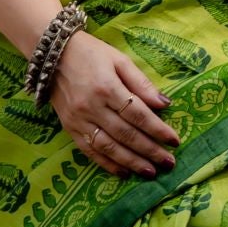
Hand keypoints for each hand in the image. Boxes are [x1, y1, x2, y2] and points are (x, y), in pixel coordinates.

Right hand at [50, 29, 178, 179]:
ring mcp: (79, 120)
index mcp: (107, 87)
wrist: (52, 55)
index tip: (175, 141)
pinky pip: (90, 151)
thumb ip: (141, 83)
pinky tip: (123, 172)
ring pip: (109, 147)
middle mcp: (92, 107)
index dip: (158, 130)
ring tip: (150, 172)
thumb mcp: (119, 59)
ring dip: (131, 162)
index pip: (138, 114)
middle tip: (169, 163)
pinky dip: (107, 164)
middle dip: (149, 151)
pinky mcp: (69, 129)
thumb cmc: (91, 54)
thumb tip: (164, 104)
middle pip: (126, 134)